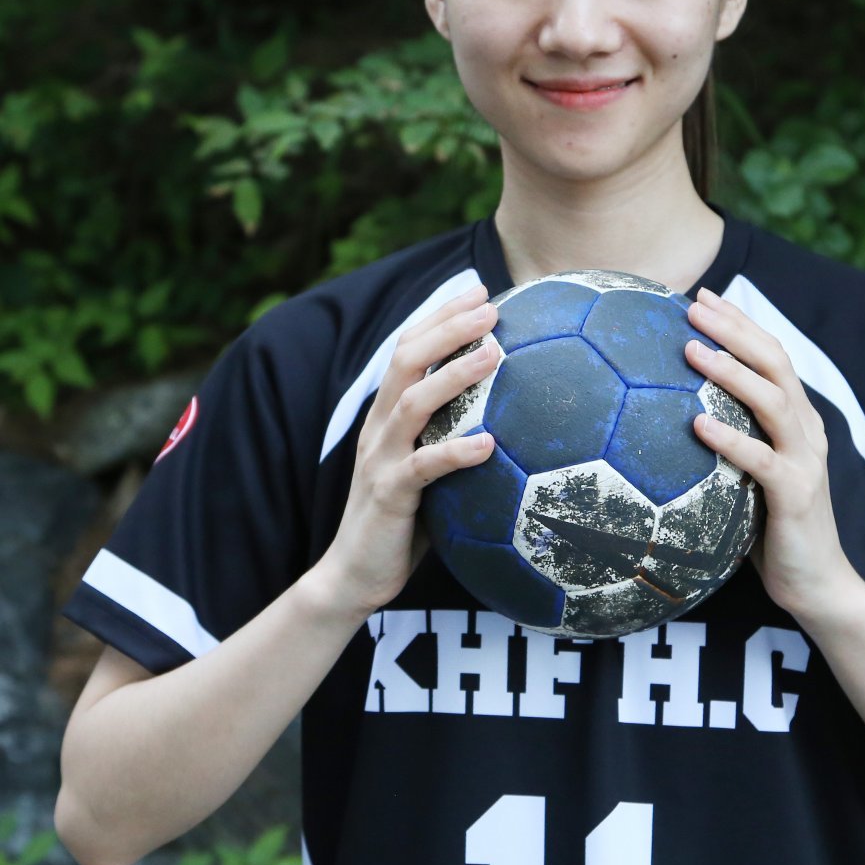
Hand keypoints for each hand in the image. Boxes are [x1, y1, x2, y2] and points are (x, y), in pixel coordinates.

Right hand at [313, 282, 498, 620]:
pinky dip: (456, 452)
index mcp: (388, 415)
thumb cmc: (402, 522)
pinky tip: (490, 444)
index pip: (409, 348)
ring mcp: (381, 459)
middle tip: (491, 307)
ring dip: (455, 374)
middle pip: (407, 358)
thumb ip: (452, 437)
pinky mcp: (390, 496)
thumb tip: (509, 418)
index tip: (478, 289)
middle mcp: (380, 427)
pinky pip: (424, 468)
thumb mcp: (426, 470)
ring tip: (495, 353)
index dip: (440, 315)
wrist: (354, 574)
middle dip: (447, 327)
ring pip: (414, 403)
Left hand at [684, 286, 864, 627]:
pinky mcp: (796, 494)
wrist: (818, 585)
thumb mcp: (748, 477)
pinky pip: (762, 460)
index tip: (702, 296)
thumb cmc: (772, 530)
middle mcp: (805, 431)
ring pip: (771, 401)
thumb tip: (668, 420)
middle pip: (775, 363)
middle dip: (735, 329)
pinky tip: (696, 423)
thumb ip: (726, 444)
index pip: (770, 356)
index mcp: (795, 421)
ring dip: (731, 372)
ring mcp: (805, 460)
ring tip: (690, 350)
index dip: (740, 323)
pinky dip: (730, 438)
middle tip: (694, 305)